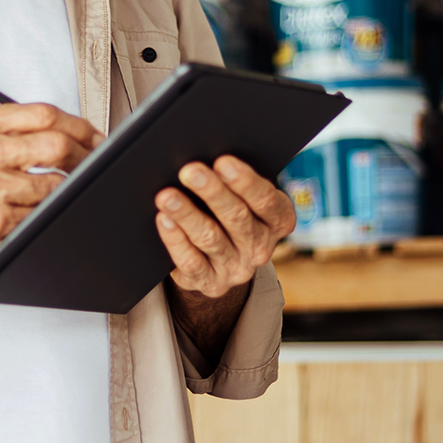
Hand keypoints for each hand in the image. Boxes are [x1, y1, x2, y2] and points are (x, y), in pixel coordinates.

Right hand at [0, 103, 100, 271]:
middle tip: (95, 163)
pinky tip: (34, 213)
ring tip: (57, 192)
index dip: (80, 126)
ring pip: (54, 186)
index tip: (95, 137)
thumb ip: (15, 127)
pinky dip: (45, 214)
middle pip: (56, 146)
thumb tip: (73, 131)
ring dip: (64, 191)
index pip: (44, 115)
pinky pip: (41, 215)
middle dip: (85, 157)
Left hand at [155, 155, 296, 298]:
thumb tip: (204, 159)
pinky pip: (191, 262)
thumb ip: (234, 181)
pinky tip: (163, 220)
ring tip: (167, 196)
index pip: (266, 201)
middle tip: (189, 171)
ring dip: (186, 214)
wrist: (221, 262)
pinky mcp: (211, 283)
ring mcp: (237, 269)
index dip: (245, 182)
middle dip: (212, 192)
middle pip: (237, 217)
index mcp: (278, 221)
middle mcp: (261, 247)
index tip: (223, 162)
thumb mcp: (244, 198)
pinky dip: (175, 239)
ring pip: (210, 238)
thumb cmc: (231, 213)